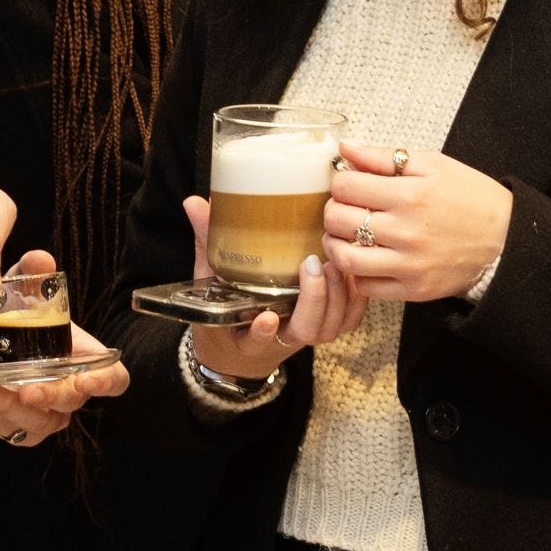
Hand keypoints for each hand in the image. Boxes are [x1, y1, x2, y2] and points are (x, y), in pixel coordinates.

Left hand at [0, 255, 129, 440]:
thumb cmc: (15, 320)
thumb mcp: (21, 293)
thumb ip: (32, 275)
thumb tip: (39, 258)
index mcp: (83, 361)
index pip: (113, 379)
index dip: (105, 381)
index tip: (85, 379)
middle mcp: (68, 390)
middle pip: (71, 402)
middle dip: (49, 396)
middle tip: (27, 390)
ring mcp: (44, 413)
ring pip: (40, 422)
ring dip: (11, 408)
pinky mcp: (16, 425)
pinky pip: (10, 428)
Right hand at [177, 193, 365, 380]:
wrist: (243, 348)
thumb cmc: (229, 311)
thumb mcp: (209, 281)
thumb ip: (206, 242)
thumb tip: (195, 202)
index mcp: (247, 334)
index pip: (255, 340)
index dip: (262, 332)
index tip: (265, 318)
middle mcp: (282, 338)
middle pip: (306, 331)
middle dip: (314, 299)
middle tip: (312, 264)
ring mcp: (308, 335)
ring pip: (331, 327)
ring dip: (337, 296)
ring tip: (334, 262)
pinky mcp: (328, 327)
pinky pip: (349, 320)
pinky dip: (355, 298)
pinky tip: (352, 270)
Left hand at [322, 145, 513, 302]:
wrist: (507, 238)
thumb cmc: (470, 196)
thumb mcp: (433, 165)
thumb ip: (384, 157)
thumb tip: (344, 149)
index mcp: (410, 195)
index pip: (345, 186)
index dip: (340, 182)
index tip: (349, 184)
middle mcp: (407, 232)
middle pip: (338, 221)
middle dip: (334, 210)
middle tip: (346, 208)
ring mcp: (409, 265)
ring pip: (345, 258)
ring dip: (336, 244)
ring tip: (345, 235)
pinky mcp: (414, 290)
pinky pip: (366, 286)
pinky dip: (357, 273)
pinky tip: (365, 258)